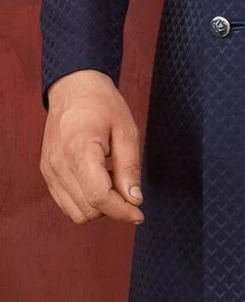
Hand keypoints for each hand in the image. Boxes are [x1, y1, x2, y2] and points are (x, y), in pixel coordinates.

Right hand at [40, 69, 144, 224]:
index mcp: (80, 150)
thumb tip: (134, 200)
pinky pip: (66, 203)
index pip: (99, 197)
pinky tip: (99, 179)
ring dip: (99, 207)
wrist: (74, 88)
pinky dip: (85, 200)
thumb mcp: (126, 130)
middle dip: (113, 208)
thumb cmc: (102, 104)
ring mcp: (49, 170)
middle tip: (129, 189)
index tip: (139, 213)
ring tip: (112, 179)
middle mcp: (59, 164)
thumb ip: (130, 168)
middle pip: (88, 209)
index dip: (122, 211)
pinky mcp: (47, 173)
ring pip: (76, 212)